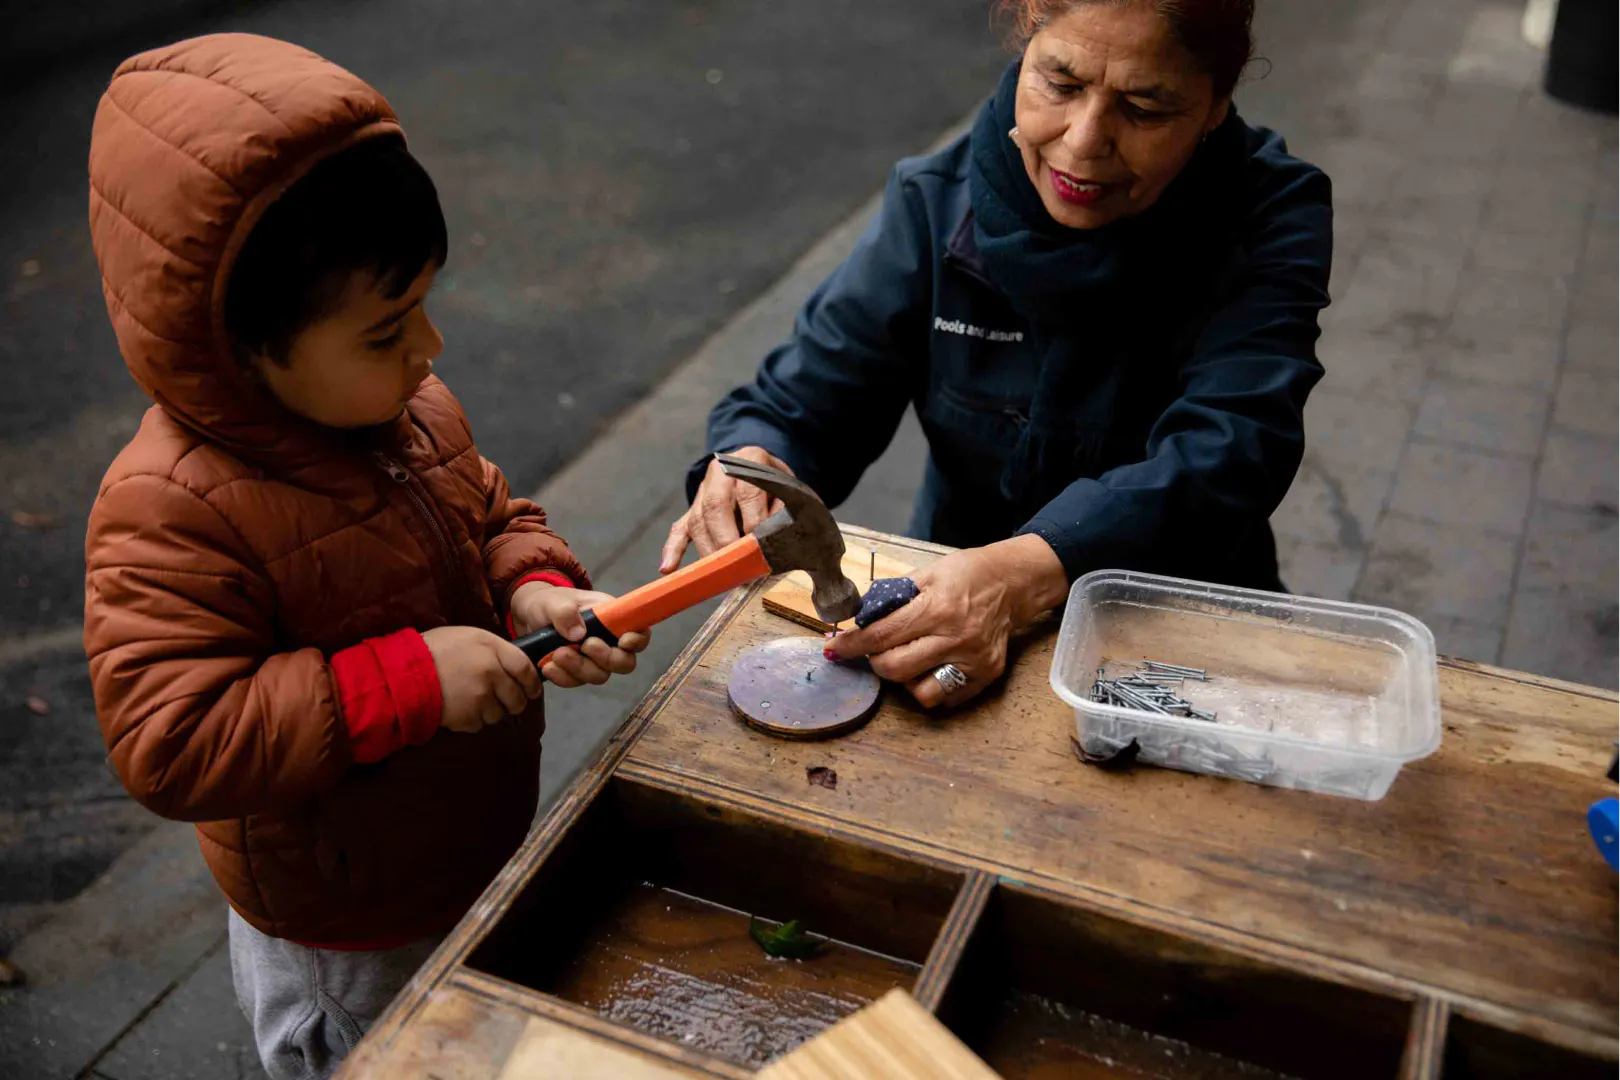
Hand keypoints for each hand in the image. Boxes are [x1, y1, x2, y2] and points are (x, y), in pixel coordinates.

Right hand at [421, 625, 542, 732]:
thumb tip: (511, 665)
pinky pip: (480, 724)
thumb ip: (493, 649)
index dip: (532, 682)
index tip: (532, 689)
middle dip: (515, 702)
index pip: (525, 668)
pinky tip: (461, 708)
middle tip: (507, 701)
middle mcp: (492, 674)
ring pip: (499, 714)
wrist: (403, 673)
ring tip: (475, 702)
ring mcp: (480, 698)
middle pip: (517, 698)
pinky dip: (474, 720)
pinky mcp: (467, 718)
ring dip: (492, 711)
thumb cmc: (434, 649)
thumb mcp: (468, 637)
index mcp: (492, 649)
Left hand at [508, 582, 649, 687]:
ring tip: (556, 655)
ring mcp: (594, 659)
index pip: (640, 632)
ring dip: (579, 668)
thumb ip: (565, 612)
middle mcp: (609, 641)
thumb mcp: (554, 601)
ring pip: (600, 675)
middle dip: (605, 659)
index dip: (638, 641)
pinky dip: (563, 677)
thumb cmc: (550, 602)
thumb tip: (578, 633)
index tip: (622, 641)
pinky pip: (577, 682)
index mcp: (613, 618)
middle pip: (624, 662)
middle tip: (585, 647)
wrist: (530, 617)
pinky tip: (548, 667)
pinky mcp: (578, 671)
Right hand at [660, 446, 792, 571]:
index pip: (747, 493)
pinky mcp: (692, 509)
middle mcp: (720, 473)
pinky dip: (672, 549)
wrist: (758, 466)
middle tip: (737, 565)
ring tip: (719, 574)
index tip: (760, 547)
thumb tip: (772, 542)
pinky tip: (668, 567)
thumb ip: (783, 511)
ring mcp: (702, 491)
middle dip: (725, 540)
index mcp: (749, 460)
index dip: (753, 522)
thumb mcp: (789, 489)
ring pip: (697, 521)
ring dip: (708, 551)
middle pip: (714, 506)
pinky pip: (679, 529)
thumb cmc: (777, 483)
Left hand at [825, 535, 1067, 708]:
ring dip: (905, 679)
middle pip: (896, 669)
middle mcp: (956, 638)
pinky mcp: (986, 675)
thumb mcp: (927, 574)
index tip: (834, 649)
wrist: (1013, 583)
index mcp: (938, 608)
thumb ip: (893, 598)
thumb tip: (859, 619)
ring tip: (910, 659)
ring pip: (920, 692)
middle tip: (878, 650)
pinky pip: (946, 697)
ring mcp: (973, 661)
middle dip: (877, 662)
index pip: (882, 635)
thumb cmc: (967, 574)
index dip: (853, 645)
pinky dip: (930, 686)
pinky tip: (931, 666)